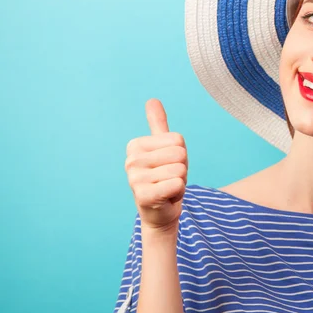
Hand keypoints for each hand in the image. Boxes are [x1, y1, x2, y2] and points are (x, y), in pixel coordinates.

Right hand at [124, 98, 187, 230]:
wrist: (159, 212)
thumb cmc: (164, 177)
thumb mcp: (164, 148)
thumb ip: (158, 125)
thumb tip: (152, 100)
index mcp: (135, 145)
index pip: (178, 140)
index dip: (180, 155)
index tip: (168, 166)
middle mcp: (131, 160)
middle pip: (180, 154)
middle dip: (181, 169)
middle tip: (169, 179)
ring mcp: (134, 179)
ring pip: (180, 170)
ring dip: (180, 182)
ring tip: (167, 188)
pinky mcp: (143, 196)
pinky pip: (177, 184)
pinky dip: (178, 193)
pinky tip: (167, 198)